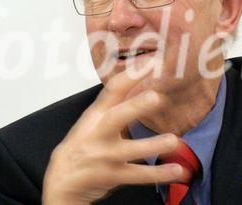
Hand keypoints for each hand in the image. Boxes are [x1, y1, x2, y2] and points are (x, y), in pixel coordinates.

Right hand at [42, 65, 184, 203]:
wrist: (63, 178)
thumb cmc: (84, 143)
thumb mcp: (95, 119)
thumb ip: (118, 102)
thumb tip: (142, 78)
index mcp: (96, 115)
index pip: (113, 91)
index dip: (130, 76)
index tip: (150, 62)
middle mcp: (98, 133)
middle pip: (116, 118)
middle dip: (135, 107)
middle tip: (156, 97)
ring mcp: (104, 156)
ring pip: (129, 150)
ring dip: (152, 146)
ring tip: (173, 141)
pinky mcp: (112, 175)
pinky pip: (138, 176)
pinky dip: (159, 174)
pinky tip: (177, 170)